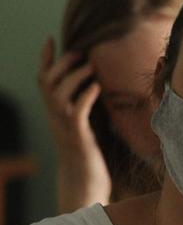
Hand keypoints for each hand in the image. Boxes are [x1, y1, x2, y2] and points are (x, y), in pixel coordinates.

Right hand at [36, 37, 111, 206]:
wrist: (85, 185)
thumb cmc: (89, 157)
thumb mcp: (85, 128)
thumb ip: (85, 109)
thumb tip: (97, 88)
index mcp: (56, 113)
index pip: (43, 81)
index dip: (45, 59)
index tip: (50, 39)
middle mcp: (56, 117)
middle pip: (46, 82)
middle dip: (60, 63)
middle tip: (80, 52)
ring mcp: (66, 127)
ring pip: (58, 93)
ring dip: (74, 76)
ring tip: (91, 66)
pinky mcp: (79, 137)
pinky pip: (77, 111)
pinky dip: (85, 96)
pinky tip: (97, 86)